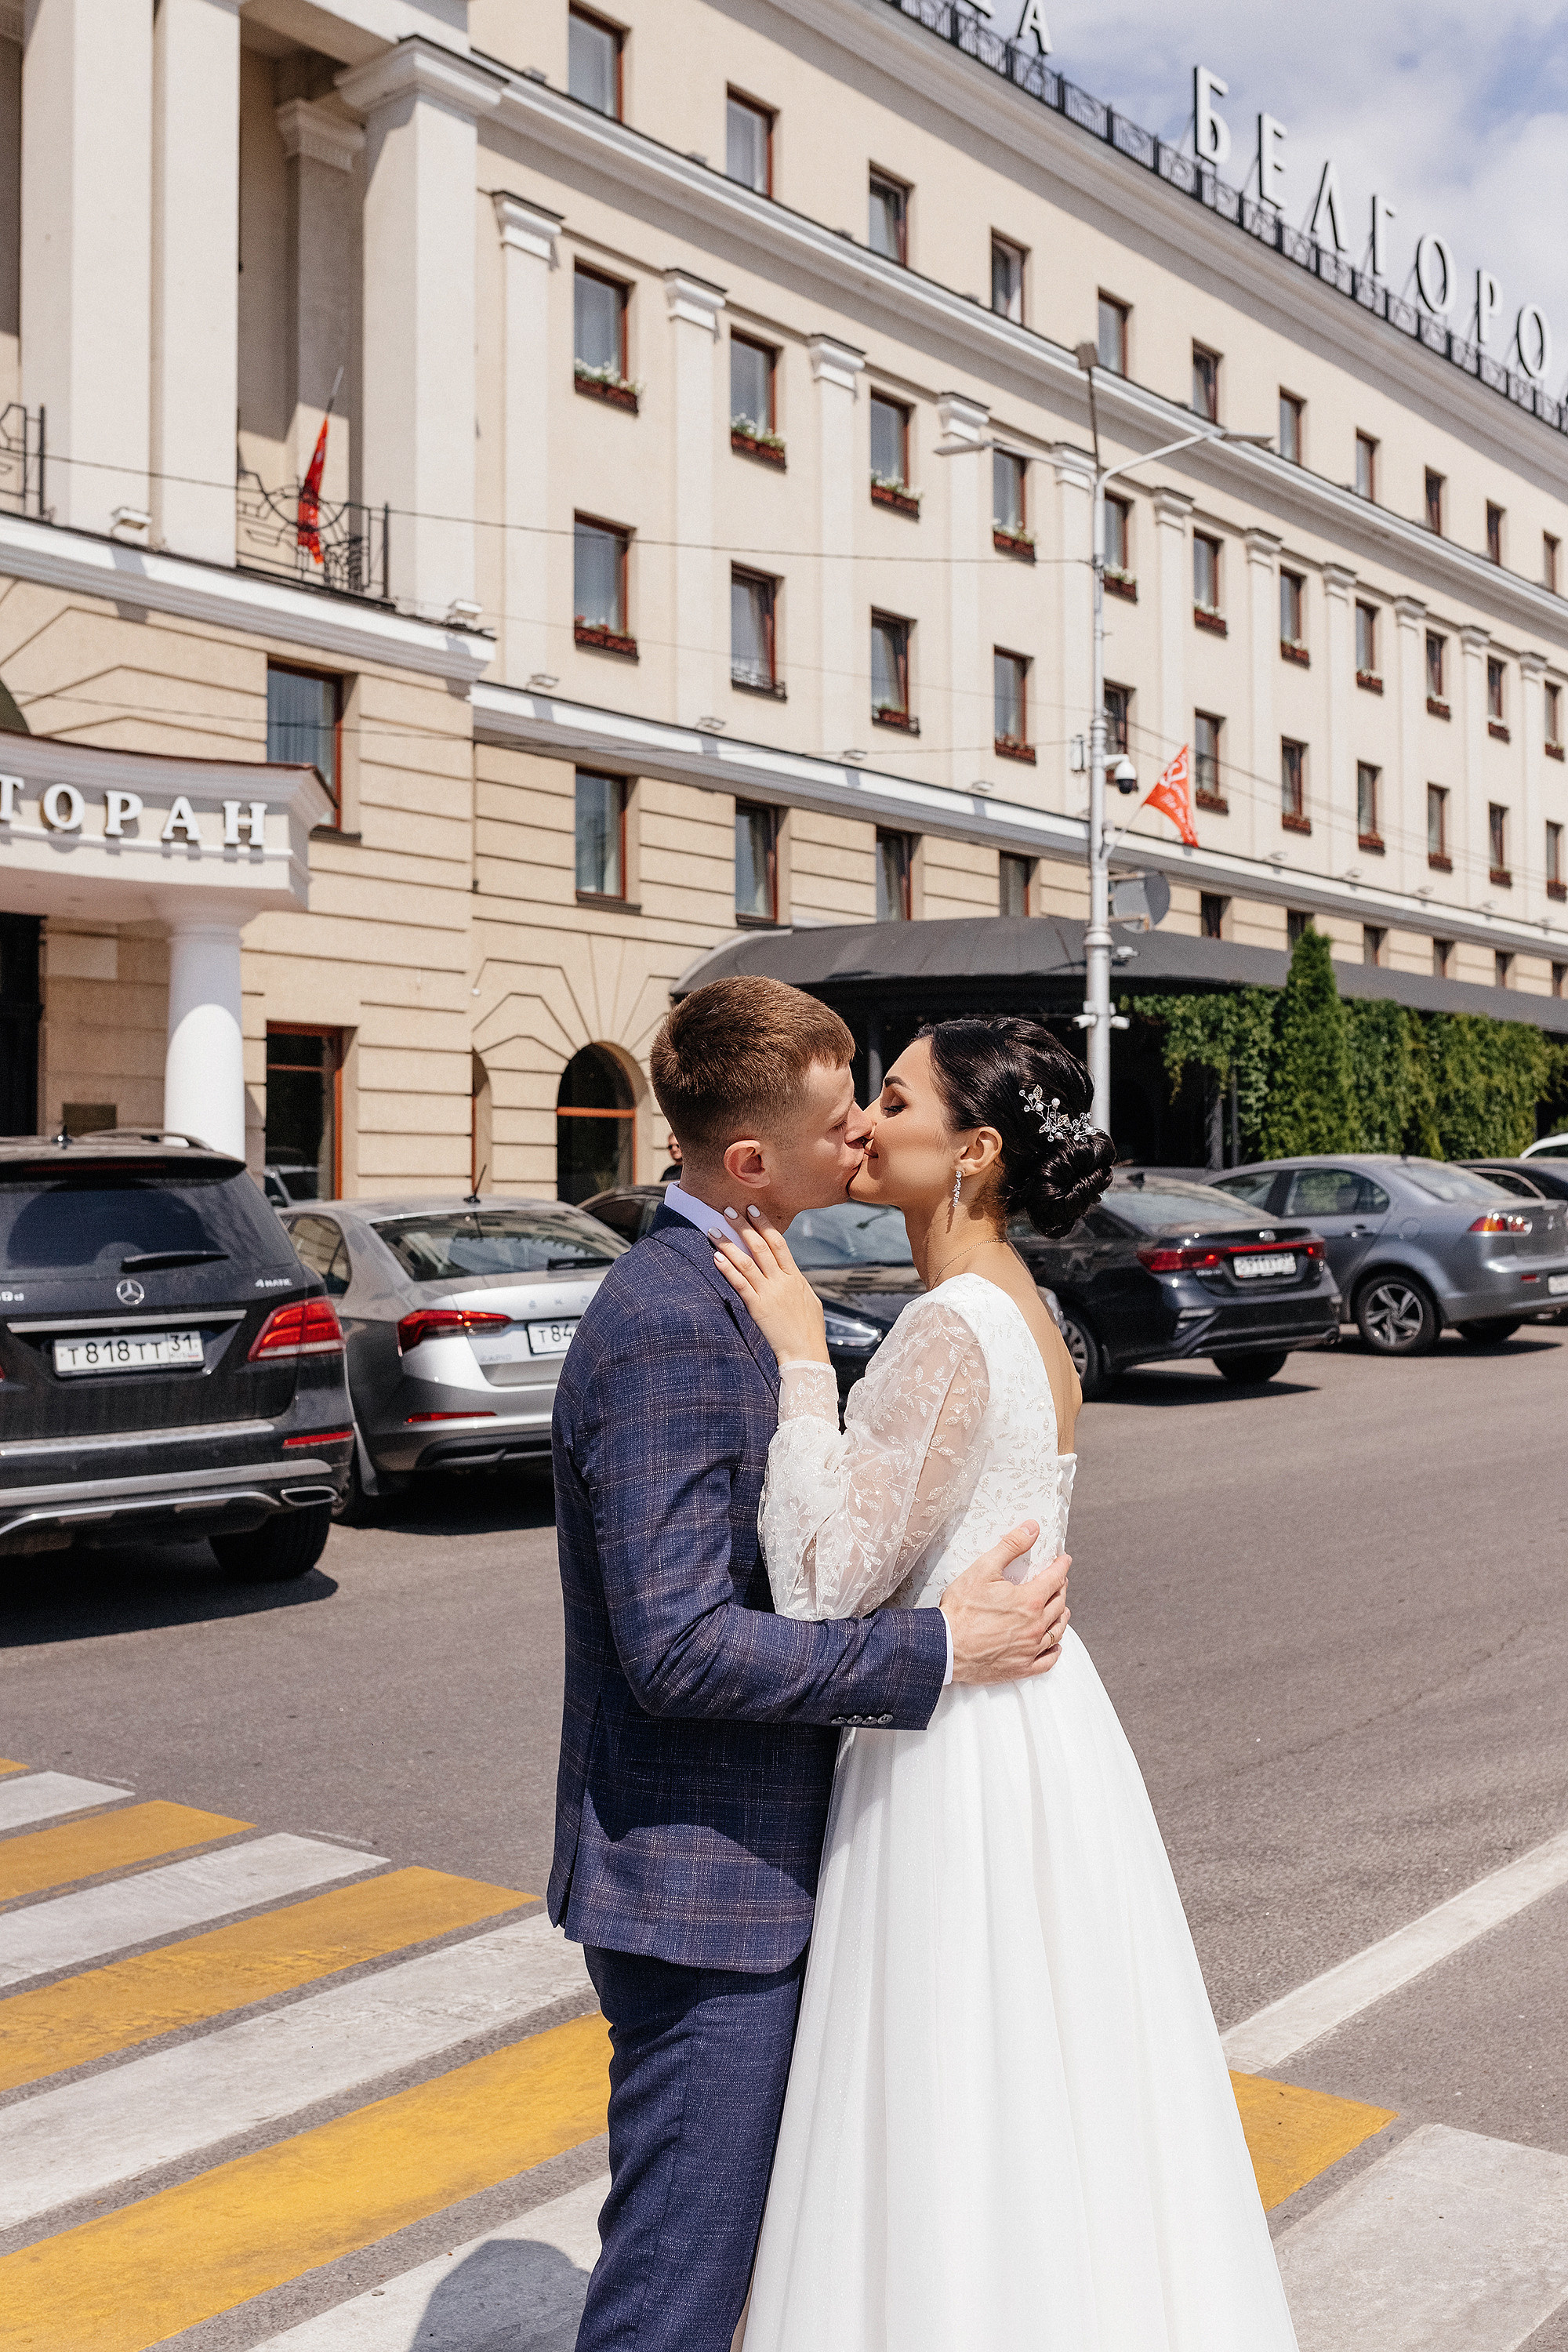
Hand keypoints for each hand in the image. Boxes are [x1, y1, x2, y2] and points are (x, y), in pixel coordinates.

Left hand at [710, 1206, 828, 1363]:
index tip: (753, 1209)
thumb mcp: (809, 1300)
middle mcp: (781, 1281)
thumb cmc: (809, 1329)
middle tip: (728, 1210)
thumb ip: (797, 1283)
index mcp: (794, 1277)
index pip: (778, 1243)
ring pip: (746, 1262)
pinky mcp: (758, 1308)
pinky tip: (716, 1257)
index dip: (764, 1224)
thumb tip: (790, 1272)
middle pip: (760, 1246)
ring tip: (713, 1230)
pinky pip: (740, 1284)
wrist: (806, 1352)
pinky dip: (728, 1269)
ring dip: (728, 1244)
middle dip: (743, 1226)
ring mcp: (769, 1293)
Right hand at [940, 1529, 1069, 1683]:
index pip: (1055, 1579)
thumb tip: (1031, 1528)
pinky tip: (1055, 1646)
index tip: (1064, 1560)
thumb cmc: (961, 1610)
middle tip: (1060, 1581)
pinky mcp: (1020, 1667)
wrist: (945, 1647)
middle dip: (1061, 1589)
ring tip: (1062, 1609)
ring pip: (1056, 1631)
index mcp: (1030, 1601)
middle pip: (1058, 1604)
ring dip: (1061, 1617)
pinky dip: (1054, 1651)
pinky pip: (1047, 1661)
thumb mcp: (984, 1569)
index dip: (1061, 1567)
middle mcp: (1035, 1626)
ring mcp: (1029, 1649)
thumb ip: (1011, 1546)